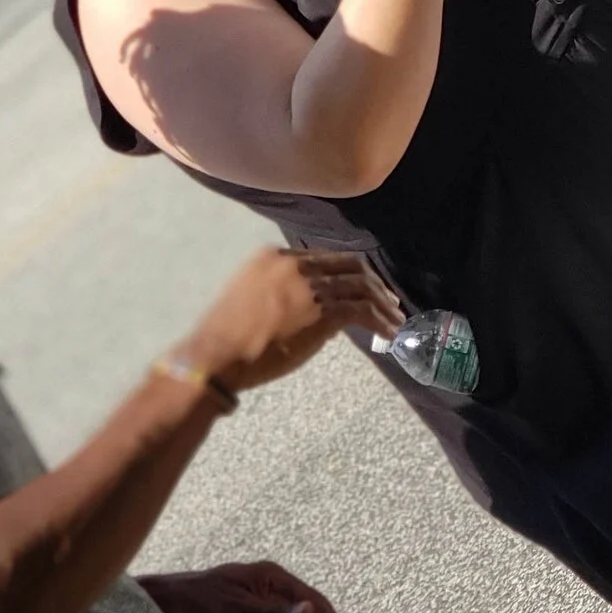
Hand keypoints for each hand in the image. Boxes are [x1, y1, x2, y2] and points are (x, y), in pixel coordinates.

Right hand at [186, 247, 405, 393]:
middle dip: (373, 283)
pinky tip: (387, 334)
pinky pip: (363, 310)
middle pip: (349, 265)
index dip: (349, 274)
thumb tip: (310, 307)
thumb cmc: (226, 338)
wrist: (216, 356)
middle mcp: (295, 263)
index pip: (325, 259)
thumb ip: (280, 292)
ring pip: (361, 286)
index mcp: (274, 256)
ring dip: (383, 304)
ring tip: (395, 320)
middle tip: (388, 301)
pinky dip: (380, 321)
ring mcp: (311, 285)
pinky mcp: (324, 310)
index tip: (363, 288)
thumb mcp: (249, 298)